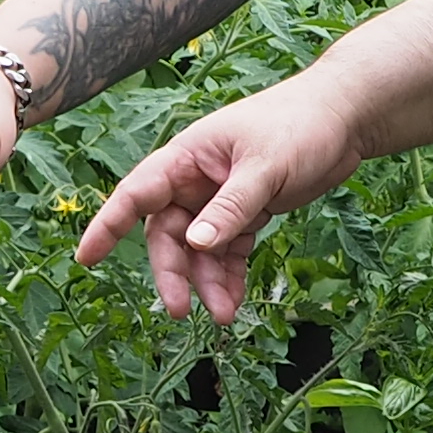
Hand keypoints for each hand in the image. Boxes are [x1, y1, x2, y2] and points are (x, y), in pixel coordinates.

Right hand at [72, 74, 367, 321]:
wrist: (346, 118)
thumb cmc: (301, 126)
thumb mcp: (265, 168)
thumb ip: (231, 208)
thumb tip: (195, 245)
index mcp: (187, 157)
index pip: (137, 193)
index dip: (108, 225)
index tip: (86, 258)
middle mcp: (195, 180)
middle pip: (168, 234)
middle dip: (173, 272)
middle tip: (180, 310)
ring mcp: (219, 198)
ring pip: (199, 249)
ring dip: (207, 281)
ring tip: (224, 314)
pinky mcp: (245, 212)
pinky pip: (227, 251)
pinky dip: (229, 275)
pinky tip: (235, 300)